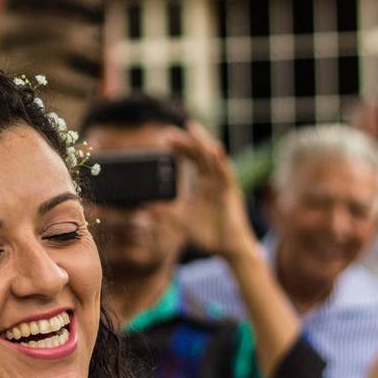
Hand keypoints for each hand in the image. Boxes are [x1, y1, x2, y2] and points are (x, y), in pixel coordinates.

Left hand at [168, 123, 258, 261]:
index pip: (193, 159)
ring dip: (203, 142)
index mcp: (204, 184)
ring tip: (193, 128)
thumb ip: (165, 213)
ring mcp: (224, 185)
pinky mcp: (232, 192)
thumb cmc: (208, 235)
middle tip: (171, 131)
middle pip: (201, 154)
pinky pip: (226, 173)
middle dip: (188, 141)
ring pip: (213, 158)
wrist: (227, 248)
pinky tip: (214, 149)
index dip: (181, 148)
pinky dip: (220, 161)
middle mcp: (214, 180)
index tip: (166, 139)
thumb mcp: (180, 222)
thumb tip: (145, 206)